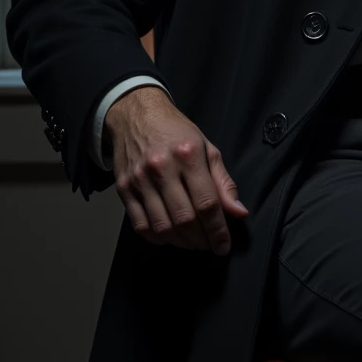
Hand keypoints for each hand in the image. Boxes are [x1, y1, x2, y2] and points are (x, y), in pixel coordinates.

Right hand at [106, 85, 247, 254]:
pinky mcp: (123, 188)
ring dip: (181, 243)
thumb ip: (224, 182)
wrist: (136, 115)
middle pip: (185, 219)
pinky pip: (140, 225)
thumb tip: (239, 213)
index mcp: (188, 155)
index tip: (224, 247)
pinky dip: (158, 238)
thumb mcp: (207, 148)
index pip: (207, 203)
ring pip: (162, 227)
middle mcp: (162, 168)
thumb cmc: (176, 132)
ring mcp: (139, 180)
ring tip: (193, 242)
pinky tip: (170, 236)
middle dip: (201, 240)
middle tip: (209, 244)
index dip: (218, 231)